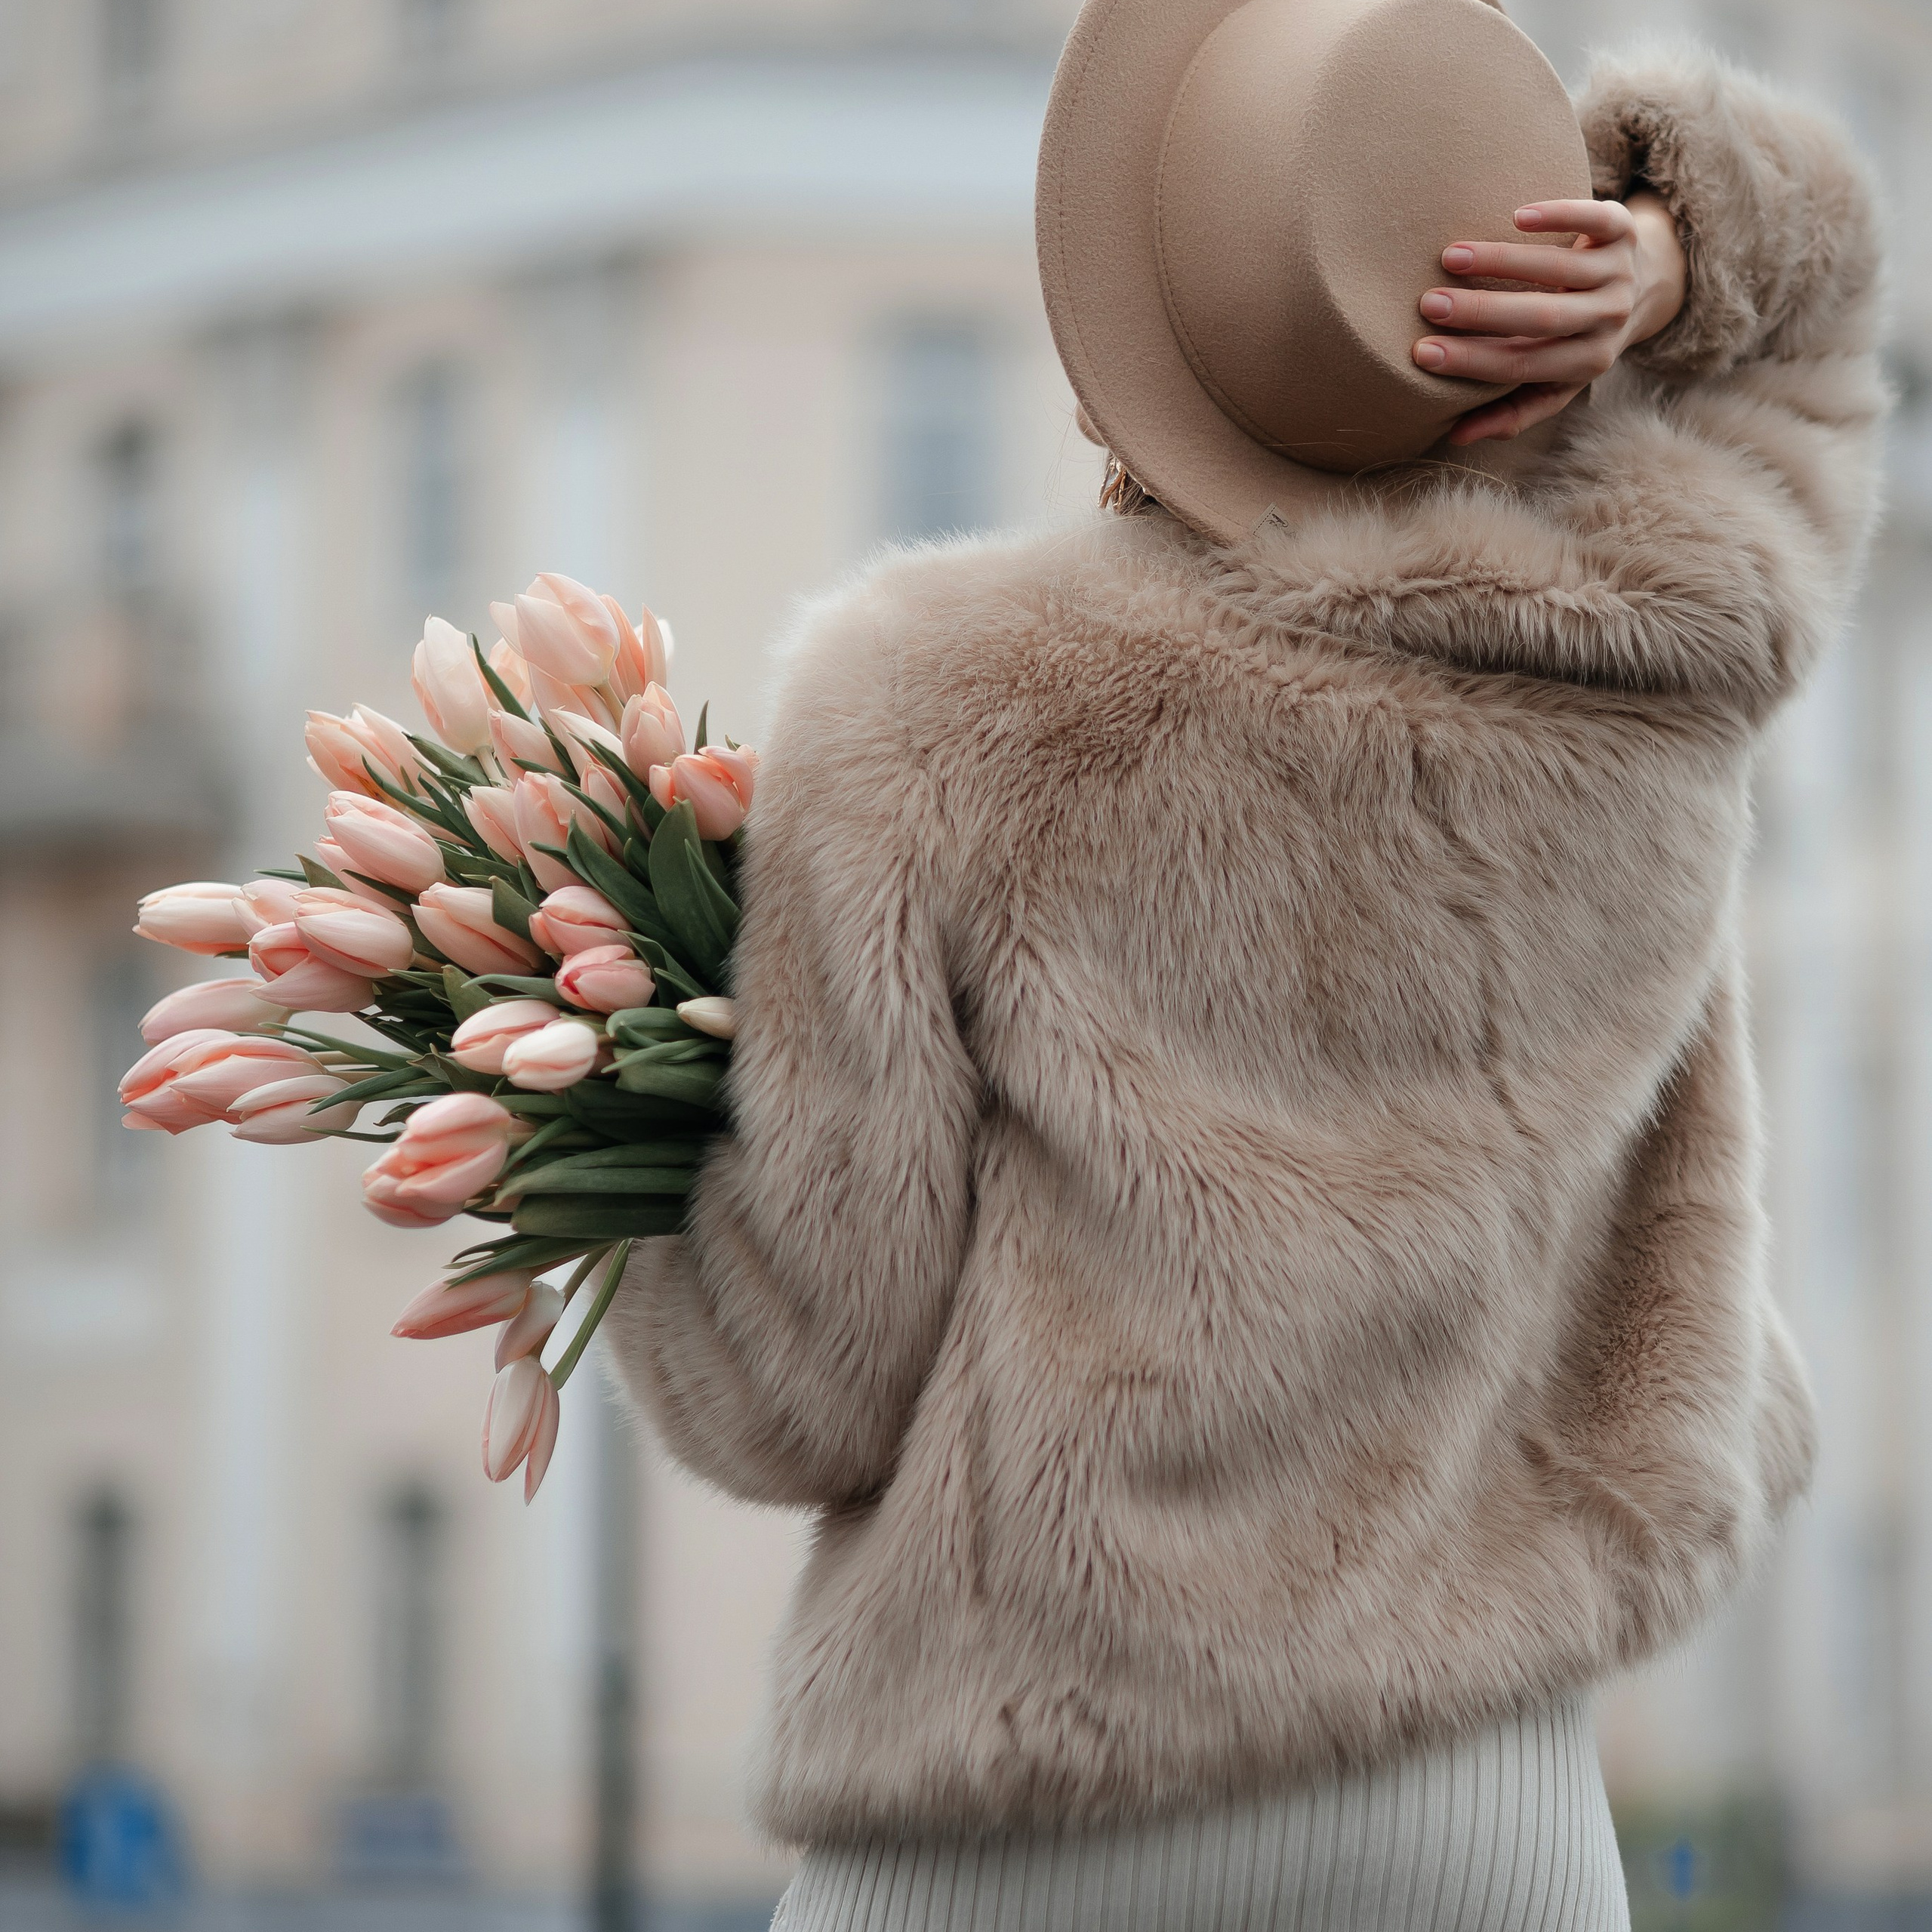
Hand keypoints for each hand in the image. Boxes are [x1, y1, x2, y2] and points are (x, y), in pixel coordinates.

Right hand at [1412, 193, 1687, 445]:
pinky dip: (1560, 217)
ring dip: (1502, 261)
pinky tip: (1516, 216)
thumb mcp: (1556, 383)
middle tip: (1429, 304)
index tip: (1422, 353)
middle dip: (1482, 313)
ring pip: (1560, 267)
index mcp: (1586, 362)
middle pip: (1543, 318)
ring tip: (1451, 256)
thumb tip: (1457, 437)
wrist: (1648, 288)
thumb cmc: (1580, 339)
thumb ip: (1514, 411)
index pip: (1522, 366)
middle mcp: (1608, 318)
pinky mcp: (1625, 231)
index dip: (1470, 362)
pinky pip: (1596, 220)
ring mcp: (1620, 273)